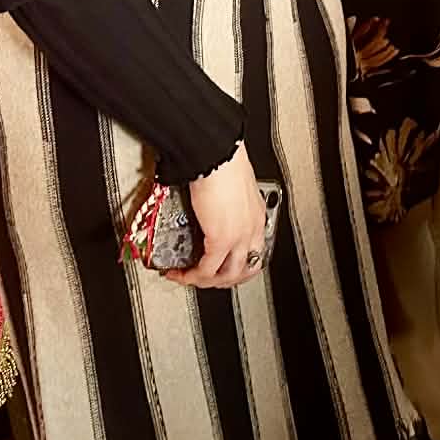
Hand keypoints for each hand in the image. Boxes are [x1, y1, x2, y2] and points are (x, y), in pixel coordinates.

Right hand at [172, 143, 266, 288]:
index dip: (237, 266)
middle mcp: (252, 228)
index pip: (254, 252)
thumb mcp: (232, 190)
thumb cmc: (223, 164)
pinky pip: (208, 269)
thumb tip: (209, 212)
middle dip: (223, 280)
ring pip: (229, 275)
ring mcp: (239, 236)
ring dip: (207, 282)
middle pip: (244, 269)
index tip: (221, 267)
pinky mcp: (222, 239)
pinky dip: (193, 276)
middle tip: (204, 279)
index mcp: (257, 216)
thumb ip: (224, 207)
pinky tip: (182, 274)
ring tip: (189, 279)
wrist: (217, 157)